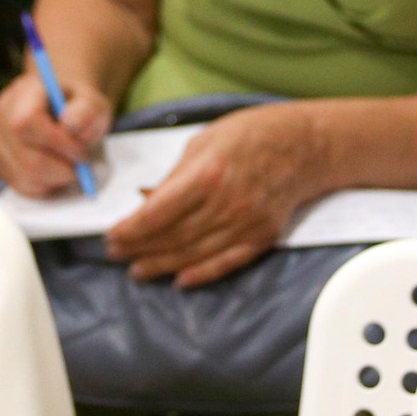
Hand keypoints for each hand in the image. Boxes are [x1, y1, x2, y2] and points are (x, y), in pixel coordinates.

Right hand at [0, 66, 109, 196]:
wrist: (63, 109)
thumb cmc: (77, 106)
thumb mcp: (93, 102)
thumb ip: (87, 110)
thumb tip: (70, 124)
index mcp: (22, 93)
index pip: (25, 122)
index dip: (56, 142)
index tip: (81, 149)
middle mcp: (1, 117)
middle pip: (26, 158)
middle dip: (61, 168)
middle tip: (81, 164)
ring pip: (25, 177)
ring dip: (56, 179)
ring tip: (71, 166)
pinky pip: (23, 187)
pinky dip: (47, 186)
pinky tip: (57, 171)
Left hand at [106, 103, 314, 285]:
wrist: (304, 145)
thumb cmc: (250, 135)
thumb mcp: (202, 143)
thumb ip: (174, 177)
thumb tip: (145, 202)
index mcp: (207, 173)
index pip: (158, 212)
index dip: (130, 229)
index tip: (111, 236)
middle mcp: (227, 203)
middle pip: (172, 236)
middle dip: (139, 248)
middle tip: (116, 254)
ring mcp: (246, 223)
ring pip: (194, 254)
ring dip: (162, 265)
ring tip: (138, 270)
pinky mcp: (262, 236)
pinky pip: (226, 263)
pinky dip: (201, 274)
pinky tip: (179, 280)